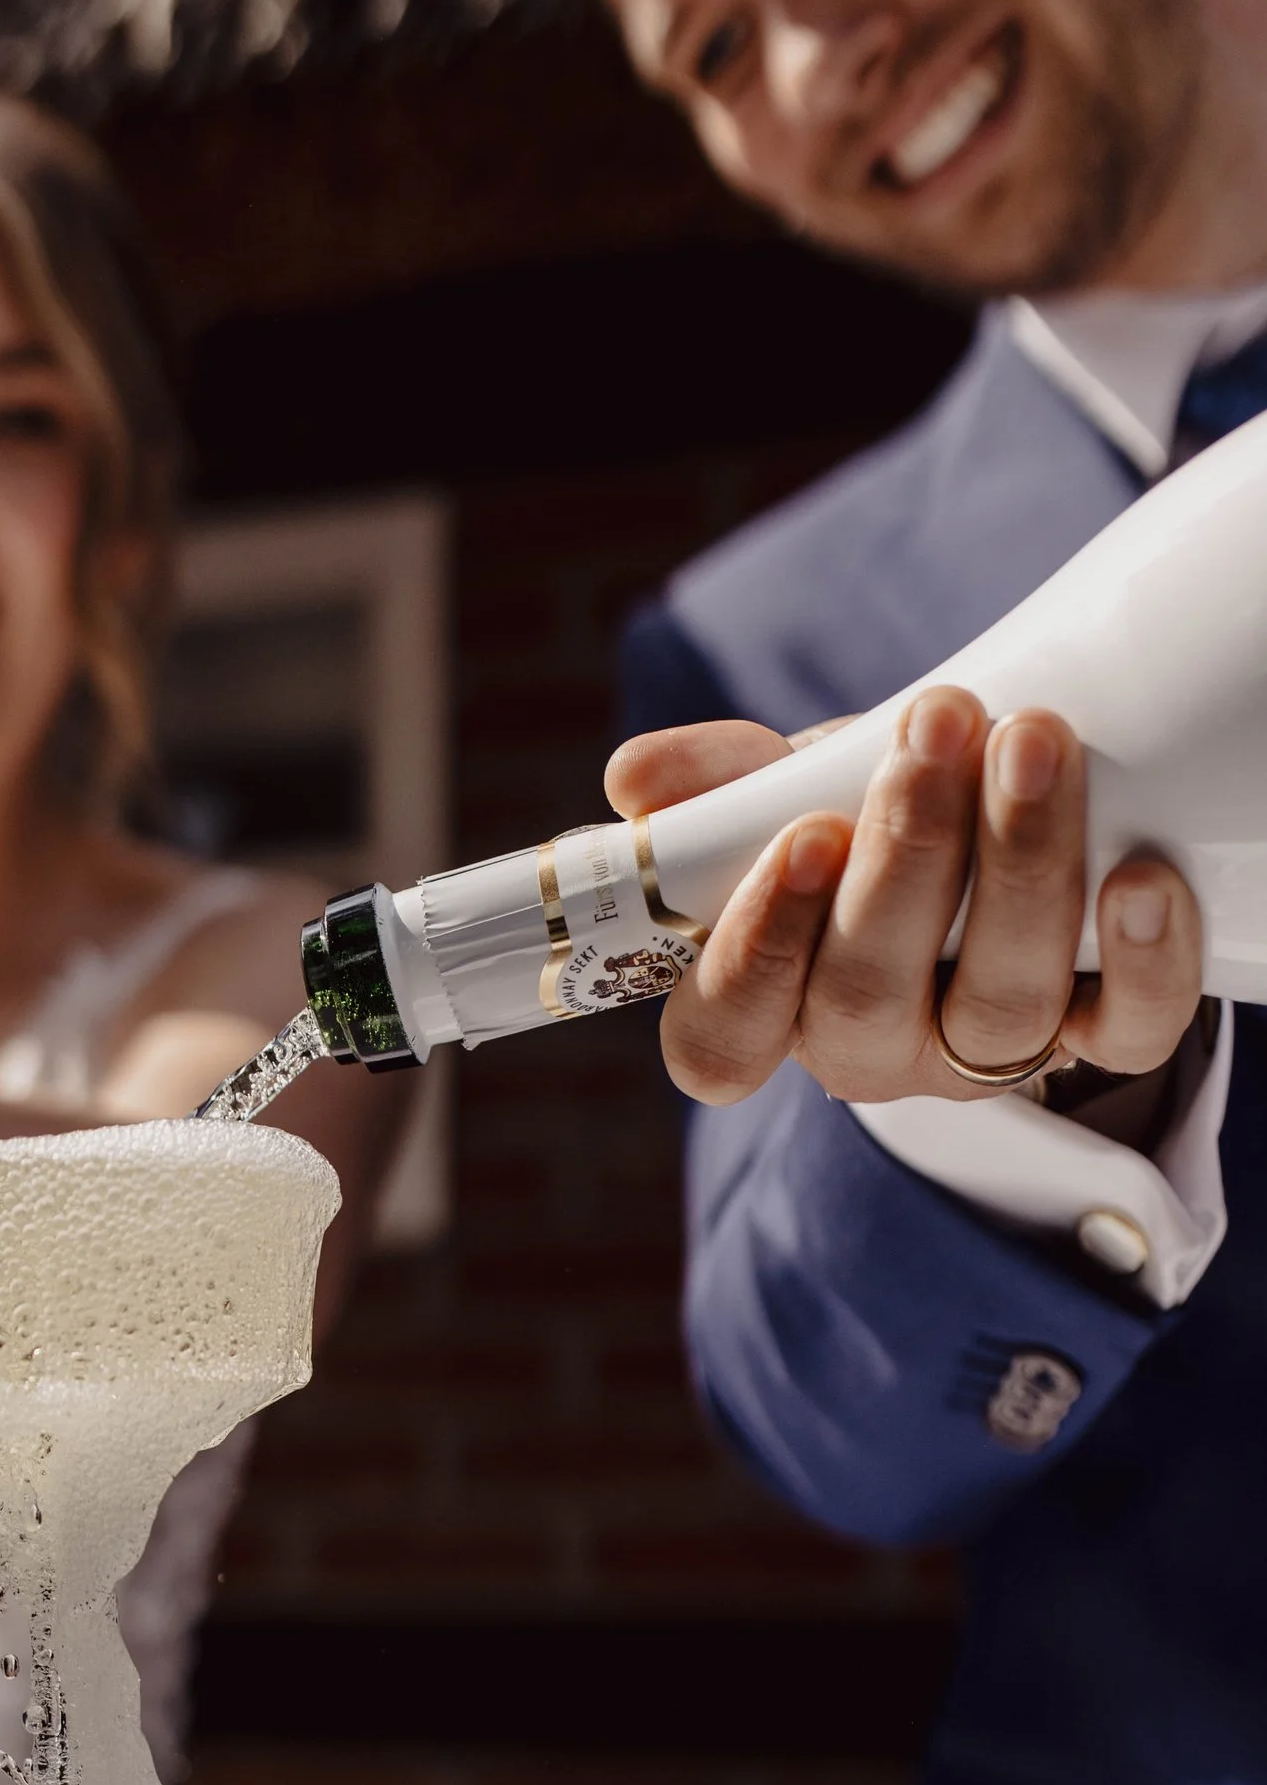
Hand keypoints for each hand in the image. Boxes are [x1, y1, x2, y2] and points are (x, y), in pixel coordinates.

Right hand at [603, 689, 1202, 1106]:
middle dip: (906, 858)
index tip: (801, 838)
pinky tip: (1144, 877)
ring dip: (1020, 868)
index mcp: (766, 1006)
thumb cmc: (854, 828)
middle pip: (868, 1001)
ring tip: (1032, 744)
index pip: (725, 1036)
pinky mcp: (1093, 1039)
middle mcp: (865, 1048)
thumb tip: (637, 778)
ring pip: (1000, 1007)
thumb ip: (712, 786)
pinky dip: (1147, 960)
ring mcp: (977, 1054)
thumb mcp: (778, 797)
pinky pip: (1128, 1033)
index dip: (755, 955)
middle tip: (935, 730)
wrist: (981, 840)